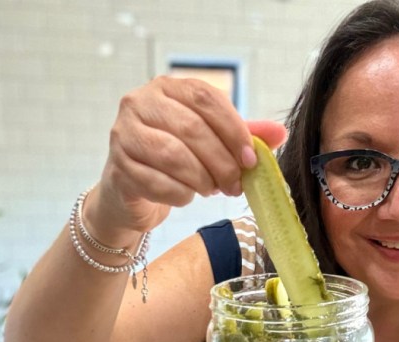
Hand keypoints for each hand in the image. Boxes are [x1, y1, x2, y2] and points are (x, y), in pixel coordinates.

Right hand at [86, 76, 287, 237]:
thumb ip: (242, 134)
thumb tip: (281, 133)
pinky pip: (158, 183)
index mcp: (166, 88)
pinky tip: (188, 196)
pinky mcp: (118, 168)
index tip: (251, 159)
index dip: (233, 129)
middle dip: (221, 161)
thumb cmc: (175, 159)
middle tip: (236, 184)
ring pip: (173, 156)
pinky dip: (181, 194)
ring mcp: (123, 135)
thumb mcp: (211, 142)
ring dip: (202, 178)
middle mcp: (139, 104)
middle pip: (191, 128)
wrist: (132, 190)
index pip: (205, 98)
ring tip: (212, 190)